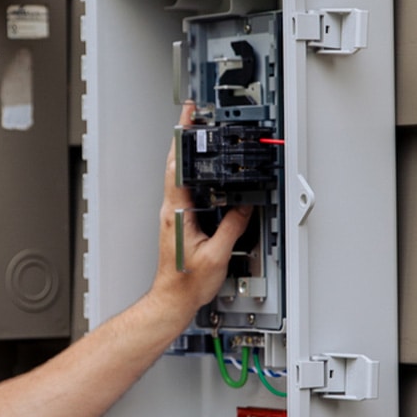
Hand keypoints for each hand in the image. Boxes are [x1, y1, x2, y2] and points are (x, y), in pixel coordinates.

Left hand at [149, 102, 252, 330]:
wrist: (173, 300)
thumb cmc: (186, 283)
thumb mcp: (217, 254)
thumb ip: (232, 226)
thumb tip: (244, 206)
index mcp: (176, 213)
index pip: (177, 168)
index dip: (182, 140)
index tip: (188, 118)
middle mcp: (171, 211)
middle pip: (176, 166)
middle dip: (185, 139)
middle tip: (195, 116)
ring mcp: (174, 216)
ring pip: (181, 177)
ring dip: (189, 155)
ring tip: (200, 135)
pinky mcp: (180, 223)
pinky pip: (187, 192)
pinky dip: (194, 175)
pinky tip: (204, 170)